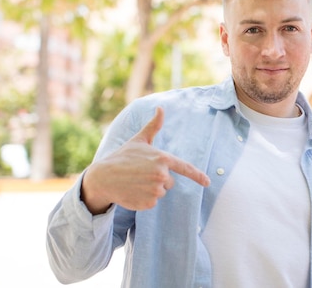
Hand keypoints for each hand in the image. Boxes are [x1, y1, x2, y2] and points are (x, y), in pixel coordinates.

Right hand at [81, 107, 209, 213]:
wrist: (103, 177)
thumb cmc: (123, 157)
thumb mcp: (139, 140)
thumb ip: (154, 126)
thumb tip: (161, 108)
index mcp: (162, 159)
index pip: (185, 168)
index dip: (198, 176)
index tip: (208, 182)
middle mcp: (161, 175)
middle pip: (169, 181)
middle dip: (158, 178)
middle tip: (141, 173)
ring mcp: (155, 190)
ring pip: (161, 192)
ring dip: (151, 189)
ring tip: (136, 182)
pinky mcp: (148, 203)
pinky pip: (153, 202)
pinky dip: (144, 199)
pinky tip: (133, 191)